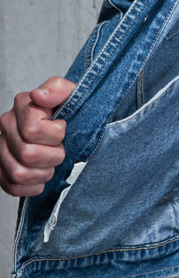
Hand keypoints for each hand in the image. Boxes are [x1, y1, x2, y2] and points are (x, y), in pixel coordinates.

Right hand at [0, 77, 75, 196]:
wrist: (69, 124)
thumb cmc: (70, 109)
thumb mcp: (72, 93)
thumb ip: (58, 89)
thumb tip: (39, 96)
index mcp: (22, 105)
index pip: (33, 130)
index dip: (55, 135)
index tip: (62, 128)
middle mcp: (6, 125)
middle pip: (28, 154)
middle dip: (53, 156)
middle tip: (60, 149)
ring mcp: (1, 147)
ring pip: (18, 173)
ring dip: (43, 173)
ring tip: (51, 163)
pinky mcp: (2, 168)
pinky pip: (11, 186)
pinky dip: (32, 187)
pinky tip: (41, 176)